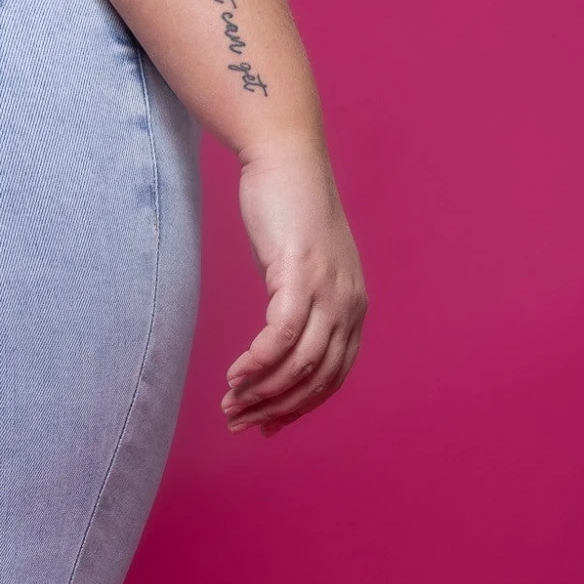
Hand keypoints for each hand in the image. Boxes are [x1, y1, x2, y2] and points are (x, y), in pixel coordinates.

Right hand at [223, 142, 366, 435]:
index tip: (266, 426)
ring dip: (262, 391)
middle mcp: (349, 303)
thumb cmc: (287, 210)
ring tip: (230, 403)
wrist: (285, 157)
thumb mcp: (303, 268)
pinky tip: (234, 375)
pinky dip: (257, 362)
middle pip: (316, 379)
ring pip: (299, 364)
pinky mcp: (300, 275)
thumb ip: (301, 305)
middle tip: (238, 421)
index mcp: (353, 306)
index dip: (299, 409)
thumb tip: (279, 343)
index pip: (333, 376)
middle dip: (275, 408)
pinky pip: (279, 336)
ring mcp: (328, 289)